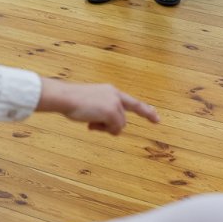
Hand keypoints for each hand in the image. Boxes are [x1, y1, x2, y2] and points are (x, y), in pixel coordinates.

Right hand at [38, 79, 159, 135]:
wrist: (65, 97)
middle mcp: (115, 95)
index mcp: (110, 91)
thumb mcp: (90, 104)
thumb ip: (101, 112)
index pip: (132, 102)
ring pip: (119, 125)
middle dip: (110, 126)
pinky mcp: (112, 112)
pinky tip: (91, 124)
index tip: (157, 119)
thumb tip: (107, 126)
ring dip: (105, 128)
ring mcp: (115, 103)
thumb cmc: (72, 101)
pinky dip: (104, 130)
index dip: (146, 111)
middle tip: (93, 124)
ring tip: (89, 121)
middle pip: (122, 119)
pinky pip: (115, 128)